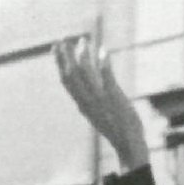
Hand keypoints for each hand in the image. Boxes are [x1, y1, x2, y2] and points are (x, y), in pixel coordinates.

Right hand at [54, 36, 151, 171]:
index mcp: (82, 104)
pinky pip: (107, 77)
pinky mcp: (115, 98)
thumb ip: (89, 101)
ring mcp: (100, 99)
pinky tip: (103, 50)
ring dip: (83, 55)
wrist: (128, 145)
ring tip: (83, 41)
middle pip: (71, 74)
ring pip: (85, 73)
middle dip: (64, 56)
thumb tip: (83, 93)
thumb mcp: (96, 113)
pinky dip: (104, 63)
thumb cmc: (114, 128)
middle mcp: (87, 101)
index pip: (66, 80)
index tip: (55, 48)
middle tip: (62, 39)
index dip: (59, 63)